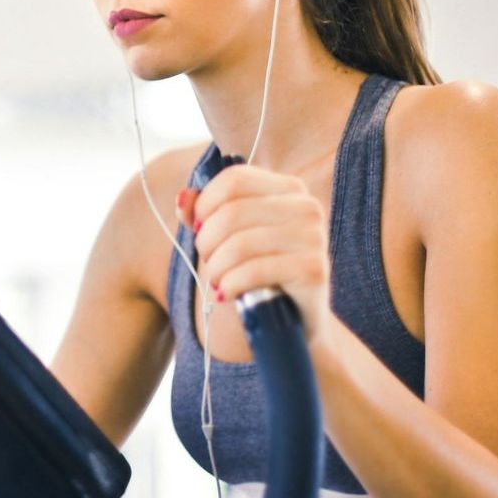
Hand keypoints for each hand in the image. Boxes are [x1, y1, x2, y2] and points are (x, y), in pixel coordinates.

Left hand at [181, 164, 331, 340]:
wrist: (295, 318)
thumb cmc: (259, 272)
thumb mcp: (228, 238)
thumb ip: (204, 214)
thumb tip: (183, 198)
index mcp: (289, 189)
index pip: (234, 179)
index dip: (205, 204)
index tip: (198, 229)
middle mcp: (307, 207)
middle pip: (232, 212)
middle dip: (207, 241)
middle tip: (207, 261)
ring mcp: (314, 237)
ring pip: (240, 243)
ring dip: (216, 267)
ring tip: (216, 281)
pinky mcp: (313, 269)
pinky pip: (254, 271)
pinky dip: (230, 284)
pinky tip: (227, 293)